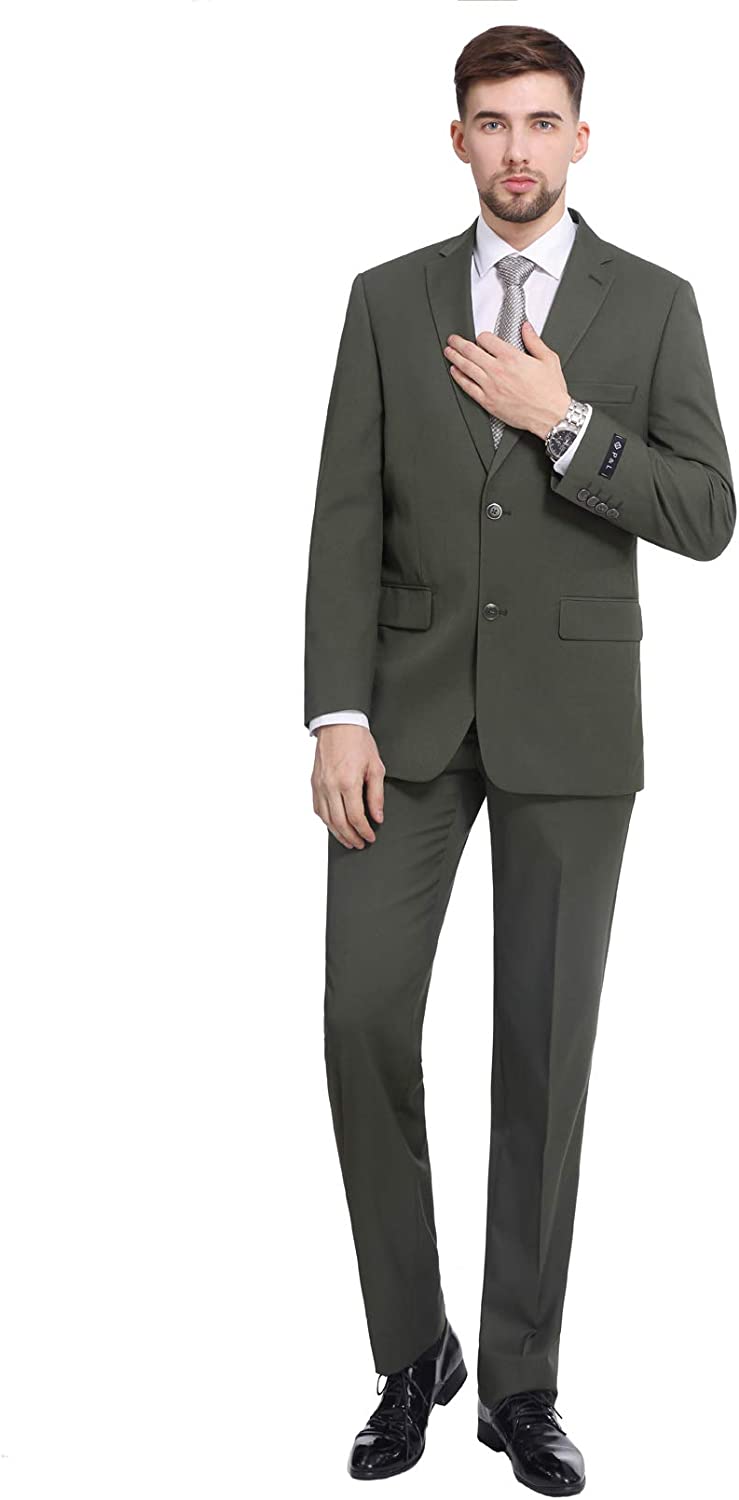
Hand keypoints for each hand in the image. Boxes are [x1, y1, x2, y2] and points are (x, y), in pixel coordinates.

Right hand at [311, 724, 384, 848]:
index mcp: (348, 782)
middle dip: (351, 837)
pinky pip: (318, 808)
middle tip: (360, 844)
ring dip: (337, 833)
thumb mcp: (376, 767)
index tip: (370, 837)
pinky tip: (334, 825)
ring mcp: (320, 785)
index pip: (356, 817)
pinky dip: (326, 820)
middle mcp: (331, 786)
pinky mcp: (314, 782)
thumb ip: (376, 795)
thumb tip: (377, 817)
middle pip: (339, 822)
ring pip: (326, 819)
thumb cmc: (358, 742)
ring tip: (348, 840)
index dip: (364, 831)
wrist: (338, 724)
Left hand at [443, 321, 570, 439]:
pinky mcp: (488, 401)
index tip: (480, 337)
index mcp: (512, 357)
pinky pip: (468, 387)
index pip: (487, 339)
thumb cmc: (550, 391)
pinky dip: (459, 378)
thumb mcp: (548, 359)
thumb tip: (526, 327)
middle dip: (459, 343)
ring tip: (449, 351)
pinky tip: (454, 372)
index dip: (482, 336)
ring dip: (455, 357)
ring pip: (466, 367)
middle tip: (453, 340)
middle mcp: (498, 370)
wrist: (550, 415)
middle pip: (471, 351)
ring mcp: (491, 387)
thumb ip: (534, 341)